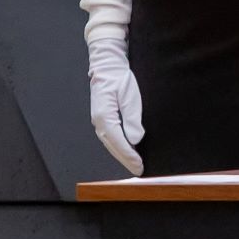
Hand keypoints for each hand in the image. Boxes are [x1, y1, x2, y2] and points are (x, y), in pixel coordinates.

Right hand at [89, 58, 145, 175]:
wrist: (108, 67)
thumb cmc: (119, 79)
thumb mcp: (130, 97)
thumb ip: (132, 119)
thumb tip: (135, 139)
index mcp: (104, 116)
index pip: (118, 142)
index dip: (129, 156)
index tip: (139, 166)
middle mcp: (98, 121)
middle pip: (112, 146)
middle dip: (126, 160)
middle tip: (139, 171)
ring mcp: (98, 120)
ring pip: (110, 144)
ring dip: (121, 155)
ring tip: (133, 165)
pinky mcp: (102, 118)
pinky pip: (110, 138)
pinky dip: (118, 147)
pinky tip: (126, 150)